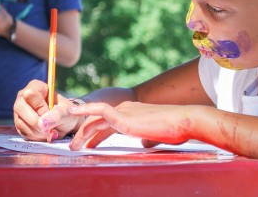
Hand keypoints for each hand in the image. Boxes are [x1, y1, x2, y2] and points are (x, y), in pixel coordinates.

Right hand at [13, 80, 83, 141]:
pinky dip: (35, 136)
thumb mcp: (66, 112)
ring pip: (20, 122)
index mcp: (36, 86)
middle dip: (35, 121)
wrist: (65, 124)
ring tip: (51, 132)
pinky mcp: (19, 124)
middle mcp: (23, 97)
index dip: (40, 108)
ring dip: (37, 131)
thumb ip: (57, 115)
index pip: (30, 94)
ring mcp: (19, 111)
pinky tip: (45, 135)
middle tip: (49, 130)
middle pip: (20, 107)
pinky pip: (22, 131)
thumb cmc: (66, 113)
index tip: (51, 114)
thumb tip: (43, 123)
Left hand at [69, 101, 193, 149]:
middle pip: (99, 121)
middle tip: (75, 147)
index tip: (89, 144)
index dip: (97, 133)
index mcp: (133, 115)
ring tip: (73, 144)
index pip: (108, 123)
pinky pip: (100, 110)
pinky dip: (85, 109)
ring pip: (96, 119)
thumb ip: (148, 137)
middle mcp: (126, 111)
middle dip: (86, 134)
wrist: (184, 121)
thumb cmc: (176, 129)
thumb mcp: (158, 134)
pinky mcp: (125, 117)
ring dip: (82, 131)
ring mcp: (125, 112)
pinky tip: (73, 111)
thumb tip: (145, 143)